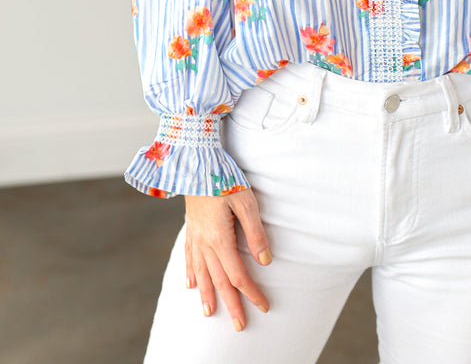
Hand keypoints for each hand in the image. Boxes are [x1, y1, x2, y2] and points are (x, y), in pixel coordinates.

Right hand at [184, 190, 271, 329]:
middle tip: (239, 325)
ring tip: (210, 314)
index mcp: (219, 238)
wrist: (196, 160)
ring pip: (201, 273)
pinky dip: (191, 273)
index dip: (251, 292)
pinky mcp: (190, 227)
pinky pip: (189, 257)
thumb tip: (265, 260)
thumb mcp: (246, 201)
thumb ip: (255, 232)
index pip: (237, 275)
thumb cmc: (224, 177)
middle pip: (219, 281)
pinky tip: (190, 285)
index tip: (263, 305)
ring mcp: (195, 236)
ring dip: (207, 295)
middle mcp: (204, 242)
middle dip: (231, 304)